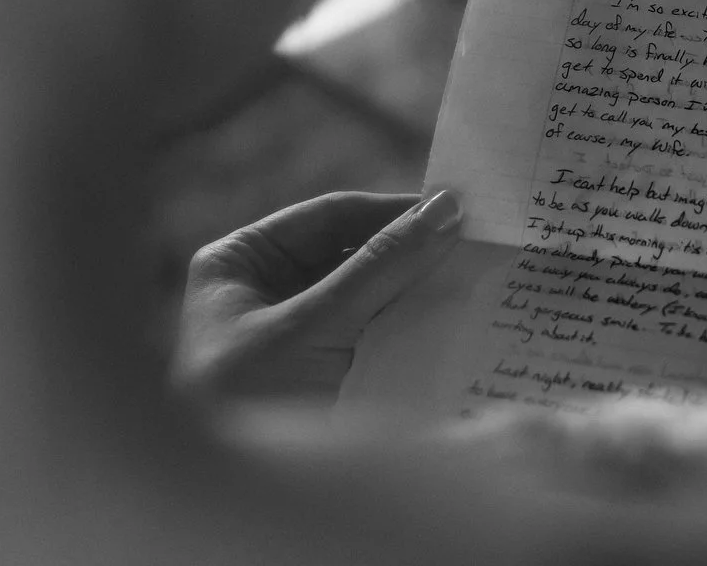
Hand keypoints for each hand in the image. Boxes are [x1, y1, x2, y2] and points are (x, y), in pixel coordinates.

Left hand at [174, 190, 461, 401]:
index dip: (392, 210)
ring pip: (371, 296)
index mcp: (239, 263)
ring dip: (417, 291)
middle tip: (476, 243)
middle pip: (354, 255)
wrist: (230, 498)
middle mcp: (265, 292)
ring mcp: (295, 336)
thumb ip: (381, 266)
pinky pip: (375, 336)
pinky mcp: (324, 375)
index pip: (330, 217)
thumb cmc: (243, 401)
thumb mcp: (311, 326)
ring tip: (475, 279)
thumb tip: (445, 210)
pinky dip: (411, 329)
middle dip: (411, 252)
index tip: (455, 208)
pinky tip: (453, 322)